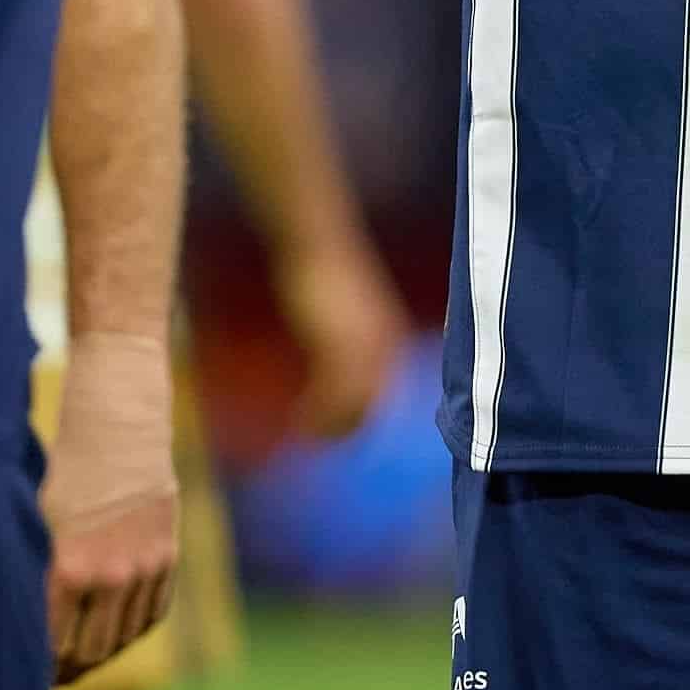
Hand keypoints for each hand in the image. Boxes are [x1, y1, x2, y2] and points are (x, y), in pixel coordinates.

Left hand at [44, 330, 183, 680]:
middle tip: (47, 675)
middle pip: (89, 654)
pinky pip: (151, 616)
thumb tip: (11, 623)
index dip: (36, 669)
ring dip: (99, 654)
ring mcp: (144, 569)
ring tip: (77, 657)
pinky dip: (131, 631)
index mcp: (68, 569)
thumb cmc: (61, 469)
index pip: (51, 647)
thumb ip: (31, 574)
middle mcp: (110, 576)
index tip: (24, 674)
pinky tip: (111, 631)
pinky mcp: (167, 558)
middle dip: (65, 671)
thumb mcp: (34, 520)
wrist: (118, 425)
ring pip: (122, 640)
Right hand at [274, 234, 406, 443]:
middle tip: (324, 442)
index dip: (363, 412)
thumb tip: (338, 361)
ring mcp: (361, 349)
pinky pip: (330, 396)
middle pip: (370, 403)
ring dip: (329, 425)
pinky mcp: (337, 348)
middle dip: (348, 426)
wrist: (317, 246)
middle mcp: (382, 347)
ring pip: (350, 406)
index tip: (346, 430)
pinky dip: (316, 414)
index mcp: (389, 338)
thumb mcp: (349, 312)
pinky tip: (300, 422)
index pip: (382, 389)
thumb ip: (350, 339)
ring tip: (309, 436)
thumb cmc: (327, 273)